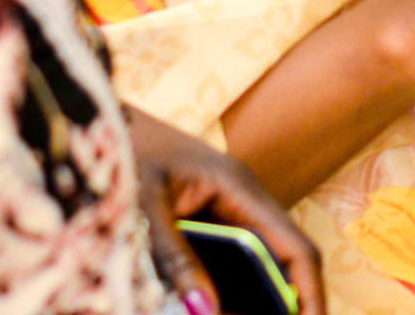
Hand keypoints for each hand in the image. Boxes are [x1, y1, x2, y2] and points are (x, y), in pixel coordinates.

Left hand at [128, 108, 324, 314]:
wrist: (103, 119)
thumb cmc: (125, 151)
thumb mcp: (145, 207)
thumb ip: (174, 258)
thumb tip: (206, 310)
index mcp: (239, 188)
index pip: (296, 247)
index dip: (310, 293)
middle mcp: (243, 200)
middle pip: (282, 261)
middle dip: (283, 302)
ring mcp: (227, 208)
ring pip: (256, 264)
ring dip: (252, 299)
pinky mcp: (206, 217)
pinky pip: (229, 260)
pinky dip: (227, 288)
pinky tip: (209, 305)